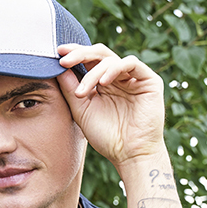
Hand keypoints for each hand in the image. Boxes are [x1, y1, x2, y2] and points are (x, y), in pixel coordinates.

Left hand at [57, 44, 165, 168]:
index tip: (57, 53)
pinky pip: (131, 63)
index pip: (88, 61)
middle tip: (64, 60)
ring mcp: (133, 78)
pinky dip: (115, 69)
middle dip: (80, 54)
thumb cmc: (106, 137)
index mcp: (102, 84)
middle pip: (98, 55)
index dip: (74, 54)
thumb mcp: (81, 111)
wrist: (129, 154)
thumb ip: (70, 89)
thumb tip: (57, 67)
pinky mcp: (149, 81)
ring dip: (93, 72)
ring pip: (111, 59)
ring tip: (82, 91)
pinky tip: (103, 82)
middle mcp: (118, 78)